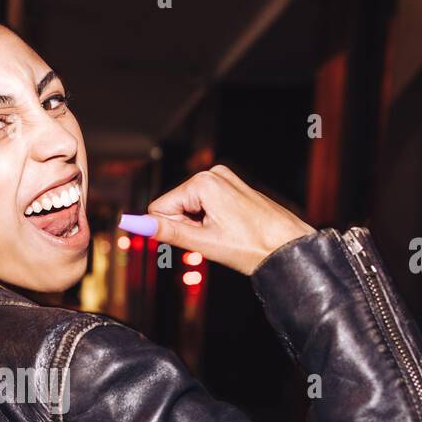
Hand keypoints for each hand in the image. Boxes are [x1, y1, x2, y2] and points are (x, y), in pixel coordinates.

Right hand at [124, 166, 315, 273]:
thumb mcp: (203, 242)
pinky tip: (230, 230)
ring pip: (190, 208)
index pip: (159, 208)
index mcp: (203, 182)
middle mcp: (213, 174)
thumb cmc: (253, 245)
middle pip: (175, 207)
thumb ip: (165, 230)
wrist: (288, 247)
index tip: (197, 240)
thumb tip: (132, 223)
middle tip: (214, 240)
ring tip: (225, 236)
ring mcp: (225, 179)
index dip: (172, 230)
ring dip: (199, 226)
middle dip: (187, 227)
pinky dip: (211, 221)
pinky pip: (206, 206)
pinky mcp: (232, 187)